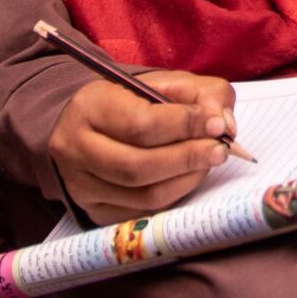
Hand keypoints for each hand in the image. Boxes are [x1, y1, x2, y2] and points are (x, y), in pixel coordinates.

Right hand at [48, 70, 235, 224]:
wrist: (95, 123)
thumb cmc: (136, 100)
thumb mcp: (168, 82)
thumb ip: (202, 93)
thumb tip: (222, 122)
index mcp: (90, 106)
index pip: (139, 124)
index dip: (184, 126)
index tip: (217, 125)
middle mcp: (75, 148)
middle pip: (137, 166)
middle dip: (188, 159)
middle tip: (220, 150)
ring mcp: (80, 186)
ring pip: (141, 196)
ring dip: (185, 180)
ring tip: (209, 161)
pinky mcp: (93, 211)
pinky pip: (140, 214)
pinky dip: (172, 198)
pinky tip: (187, 178)